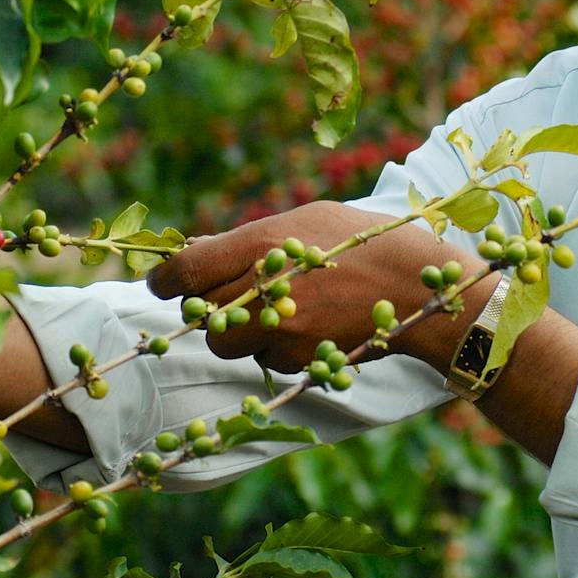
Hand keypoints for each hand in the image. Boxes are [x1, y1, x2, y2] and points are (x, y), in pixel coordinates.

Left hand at [147, 201, 485, 372]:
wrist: (416, 286)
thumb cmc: (359, 240)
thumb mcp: (304, 218)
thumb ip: (247, 238)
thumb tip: (195, 253)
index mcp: (262, 241)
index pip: (186, 272)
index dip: (164, 280)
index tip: (161, 282)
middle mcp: (265, 287)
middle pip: (203, 313)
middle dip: (209, 306)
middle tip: (231, 294)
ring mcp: (281, 328)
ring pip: (228, 342)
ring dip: (238, 330)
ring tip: (275, 308)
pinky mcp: (299, 358)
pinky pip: (265, 358)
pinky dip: (273, 347)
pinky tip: (307, 325)